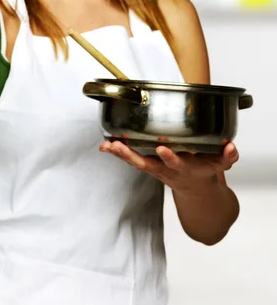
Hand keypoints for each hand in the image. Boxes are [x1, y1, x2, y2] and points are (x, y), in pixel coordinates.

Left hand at [99, 139, 238, 193]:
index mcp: (183, 169)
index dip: (170, 157)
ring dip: (120, 154)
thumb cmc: (205, 171)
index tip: (162, 148)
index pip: (176, 163)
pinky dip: (117, 153)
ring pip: (135, 162)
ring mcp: (154, 169)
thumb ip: (227, 157)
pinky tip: (105, 145)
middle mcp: (165, 170)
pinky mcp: (147, 165)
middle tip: (119, 146)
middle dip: (132, 156)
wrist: (196, 192)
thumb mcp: (219, 166)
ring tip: (107, 145)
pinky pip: (129, 160)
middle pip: (147, 164)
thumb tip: (231, 147)